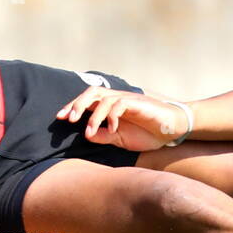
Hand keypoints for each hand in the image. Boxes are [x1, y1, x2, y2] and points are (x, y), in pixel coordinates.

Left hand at [56, 87, 189, 151]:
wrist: (172, 130)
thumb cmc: (146, 133)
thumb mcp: (120, 139)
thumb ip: (103, 136)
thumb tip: (86, 136)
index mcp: (110, 107)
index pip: (87, 101)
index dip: (72, 107)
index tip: (60, 118)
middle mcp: (117, 99)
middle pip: (92, 93)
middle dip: (77, 104)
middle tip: (68, 119)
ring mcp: (127, 99)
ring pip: (104, 99)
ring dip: (93, 116)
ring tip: (89, 131)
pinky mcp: (138, 103)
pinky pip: (120, 105)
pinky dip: (112, 117)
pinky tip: (112, 130)